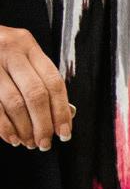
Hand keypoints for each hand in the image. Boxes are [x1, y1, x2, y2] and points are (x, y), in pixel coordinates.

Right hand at [0, 25, 72, 149]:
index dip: (61, 112)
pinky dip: (6, 128)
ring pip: (15, 102)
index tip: (64, 133)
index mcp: (28, 45)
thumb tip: (61, 121)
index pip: (53, 82)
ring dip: (25, 129)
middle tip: (45, 143)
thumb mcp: (22, 59)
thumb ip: (41, 83)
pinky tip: (12, 138)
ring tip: (29, 142)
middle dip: (43, 125)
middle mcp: (10, 50)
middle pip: (36, 94)